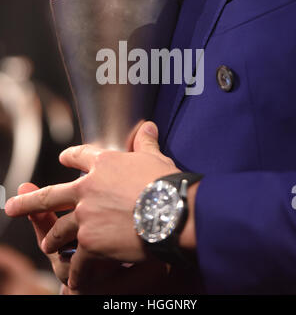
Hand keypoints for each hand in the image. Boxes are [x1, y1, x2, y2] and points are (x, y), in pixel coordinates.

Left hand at [6, 121, 180, 290]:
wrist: (172, 211)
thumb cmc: (166, 182)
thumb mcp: (154, 158)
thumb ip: (145, 142)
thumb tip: (147, 125)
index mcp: (102, 164)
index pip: (79, 157)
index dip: (69, 157)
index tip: (62, 158)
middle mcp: (86, 188)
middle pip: (50, 195)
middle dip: (29, 202)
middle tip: (11, 206)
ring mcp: (85, 216)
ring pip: (59, 230)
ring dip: (52, 238)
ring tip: (46, 244)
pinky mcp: (90, 242)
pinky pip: (78, 260)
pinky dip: (77, 270)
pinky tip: (75, 277)